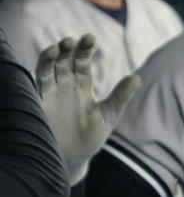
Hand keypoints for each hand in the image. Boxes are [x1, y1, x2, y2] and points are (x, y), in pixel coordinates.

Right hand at [36, 35, 140, 183]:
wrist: (73, 160)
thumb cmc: (91, 136)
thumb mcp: (109, 115)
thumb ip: (121, 96)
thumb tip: (138, 77)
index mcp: (81, 86)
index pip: (81, 61)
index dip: (84, 49)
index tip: (90, 37)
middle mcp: (63, 87)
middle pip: (63, 61)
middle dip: (66, 49)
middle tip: (72, 40)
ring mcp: (49, 96)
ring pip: (46, 71)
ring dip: (49, 59)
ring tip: (56, 48)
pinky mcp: (37, 108)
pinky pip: (33, 89)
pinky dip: (34, 78)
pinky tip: (36, 69)